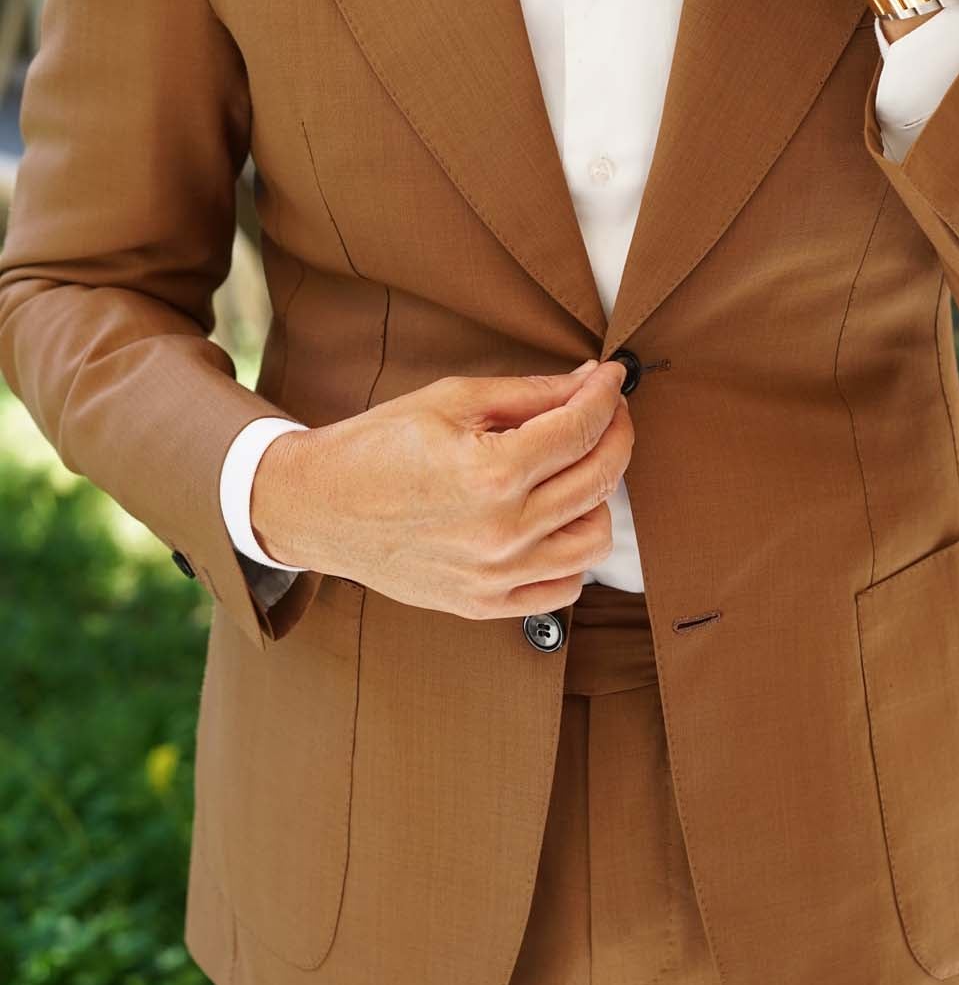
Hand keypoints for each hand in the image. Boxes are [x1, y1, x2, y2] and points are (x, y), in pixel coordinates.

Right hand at [250, 359, 632, 619]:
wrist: (317, 508)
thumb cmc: (377, 446)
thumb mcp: (451, 401)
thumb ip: (529, 393)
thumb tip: (589, 382)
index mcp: (491, 472)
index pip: (581, 428)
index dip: (606, 396)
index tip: (613, 380)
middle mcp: (501, 530)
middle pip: (598, 479)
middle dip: (615, 434)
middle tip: (606, 412)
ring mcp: (495, 575)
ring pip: (594, 540)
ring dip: (599, 497)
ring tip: (575, 469)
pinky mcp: (484, 604)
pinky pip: (563, 588)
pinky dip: (572, 554)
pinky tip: (554, 521)